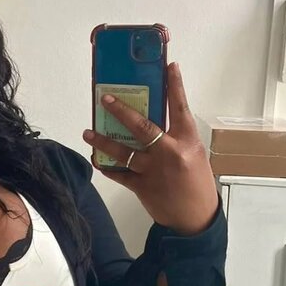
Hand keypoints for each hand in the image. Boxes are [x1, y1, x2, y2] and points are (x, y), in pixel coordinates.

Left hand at [82, 62, 218, 234]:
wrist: (195, 219)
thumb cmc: (197, 184)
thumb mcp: (194, 154)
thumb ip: (177, 138)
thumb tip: (154, 121)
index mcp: (188, 142)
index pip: (180, 108)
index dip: (175, 86)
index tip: (169, 66)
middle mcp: (169, 153)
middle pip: (142, 127)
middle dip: (121, 111)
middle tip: (105, 99)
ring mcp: (153, 170)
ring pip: (123, 152)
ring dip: (103, 141)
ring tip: (88, 132)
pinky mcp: (141, 187)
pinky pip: (119, 174)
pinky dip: (107, 166)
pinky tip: (97, 159)